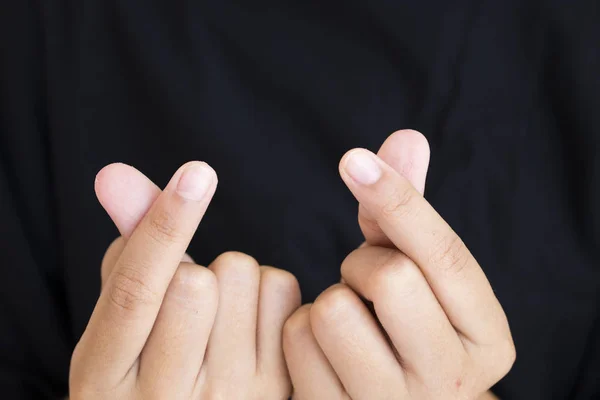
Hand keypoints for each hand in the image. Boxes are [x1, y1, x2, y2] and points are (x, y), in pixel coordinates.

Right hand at [70, 162, 299, 398]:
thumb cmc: (150, 361)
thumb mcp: (121, 319)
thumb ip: (124, 249)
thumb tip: (114, 173)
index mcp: (104, 378)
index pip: (135, 292)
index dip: (163, 227)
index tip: (195, 173)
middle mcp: (165, 399)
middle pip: (196, 281)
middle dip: (195, 269)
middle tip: (191, 301)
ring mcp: (227, 398)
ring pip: (244, 277)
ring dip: (233, 278)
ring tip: (221, 317)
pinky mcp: (275, 390)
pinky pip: (283, 293)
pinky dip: (268, 291)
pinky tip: (253, 326)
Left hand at [283, 131, 514, 398]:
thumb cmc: (409, 326)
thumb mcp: (424, 276)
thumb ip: (410, 211)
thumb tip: (406, 136)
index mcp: (487, 339)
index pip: (446, 256)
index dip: (400, 199)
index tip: (353, 157)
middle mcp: (447, 380)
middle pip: (390, 277)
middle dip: (364, 263)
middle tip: (366, 282)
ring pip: (333, 309)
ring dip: (333, 297)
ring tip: (351, 318)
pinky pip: (295, 338)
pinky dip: (301, 329)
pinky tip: (326, 348)